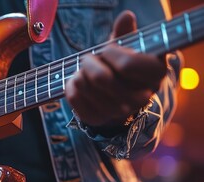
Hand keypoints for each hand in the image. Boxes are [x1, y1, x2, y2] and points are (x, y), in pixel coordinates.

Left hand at [65, 11, 166, 126]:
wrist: (116, 94)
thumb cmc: (122, 64)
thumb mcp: (126, 46)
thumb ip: (125, 32)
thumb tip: (126, 16)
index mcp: (155, 74)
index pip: (126, 64)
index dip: (110, 53)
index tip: (108, 50)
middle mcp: (140, 98)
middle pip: (100, 77)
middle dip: (89, 61)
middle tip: (91, 59)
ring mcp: (118, 112)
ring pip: (83, 84)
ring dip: (80, 72)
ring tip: (87, 72)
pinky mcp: (97, 119)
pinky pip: (72, 95)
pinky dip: (71, 84)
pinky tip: (80, 83)